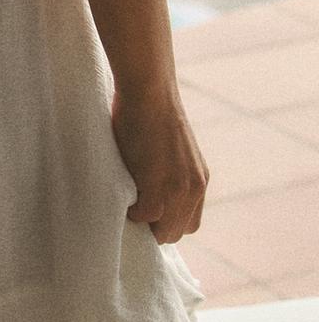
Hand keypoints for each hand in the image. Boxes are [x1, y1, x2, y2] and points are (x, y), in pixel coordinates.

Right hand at [111, 81, 208, 243]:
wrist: (148, 90)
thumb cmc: (149, 111)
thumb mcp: (170, 151)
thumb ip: (168, 174)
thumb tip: (150, 192)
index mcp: (199, 180)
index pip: (188, 222)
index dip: (165, 220)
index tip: (145, 210)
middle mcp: (195, 188)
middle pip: (177, 231)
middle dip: (154, 225)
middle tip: (132, 207)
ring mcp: (179, 187)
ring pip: (163, 230)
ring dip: (143, 219)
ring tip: (127, 199)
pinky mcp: (159, 184)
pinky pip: (145, 215)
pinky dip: (132, 210)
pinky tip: (122, 191)